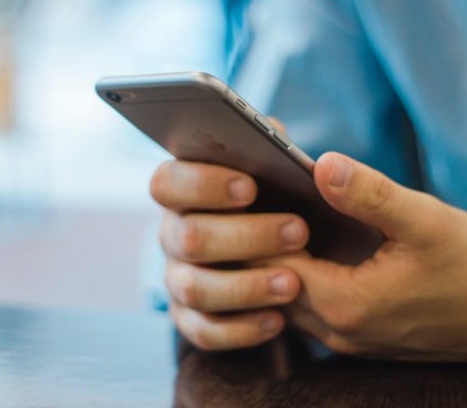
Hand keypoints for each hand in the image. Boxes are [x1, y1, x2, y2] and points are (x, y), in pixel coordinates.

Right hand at [150, 159, 306, 349]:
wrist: (283, 247)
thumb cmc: (275, 196)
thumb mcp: (274, 166)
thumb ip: (269, 143)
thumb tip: (274, 135)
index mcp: (183, 191)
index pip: (168, 183)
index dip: (203, 185)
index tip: (250, 187)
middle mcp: (173, 234)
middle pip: (187, 237)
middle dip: (245, 236)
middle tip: (298, 231)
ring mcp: (178, 277)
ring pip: (194, 288)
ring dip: (245, 286)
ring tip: (293, 283)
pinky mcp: (192, 317)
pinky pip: (205, 331)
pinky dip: (241, 329)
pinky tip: (278, 320)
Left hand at [260, 152, 466, 362]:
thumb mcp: (425, 221)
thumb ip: (369, 194)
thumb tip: (322, 164)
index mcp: (345, 303)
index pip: (271, 264)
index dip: (257, 226)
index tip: (252, 191)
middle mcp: (337, 330)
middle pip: (272, 284)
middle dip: (260, 243)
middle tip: (258, 199)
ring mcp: (347, 338)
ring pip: (288, 298)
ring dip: (278, 261)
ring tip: (277, 217)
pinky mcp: (359, 334)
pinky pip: (311, 306)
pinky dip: (301, 276)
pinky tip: (309, 245)